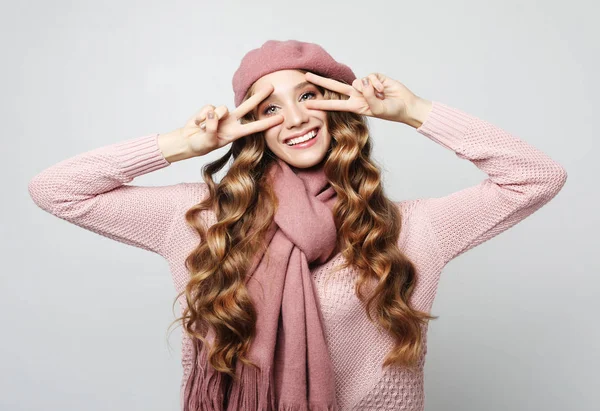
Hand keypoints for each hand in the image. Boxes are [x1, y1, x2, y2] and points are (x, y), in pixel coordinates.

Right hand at [181, 84, 283, 156]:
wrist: (188, 141)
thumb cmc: (200, 145)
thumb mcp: (208, 142)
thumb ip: (211, 129)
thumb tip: (213, 113)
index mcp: (235, 133)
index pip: (254, 127)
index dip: (267, 123)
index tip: (281, 118)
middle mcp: (231, 121)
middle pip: (247, 106)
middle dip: (259, 96)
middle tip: (271, 86)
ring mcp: (221, 114)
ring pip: (221, 108)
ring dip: (210, 119)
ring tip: (203, 129)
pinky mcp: (210, 109)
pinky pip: (207, 108)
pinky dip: (200, 117)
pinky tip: (198, 123)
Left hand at [303, 71, 427, 125]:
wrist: (405, 105)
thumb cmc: (391, 111)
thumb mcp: (377, 110)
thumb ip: (368, 97)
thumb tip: (362, 83)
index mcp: (355, 106)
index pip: (334, 104)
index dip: (321, 104)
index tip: (307, 104)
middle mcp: (357, 95)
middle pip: (335, 86)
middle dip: (320, 80)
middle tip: (306, 75)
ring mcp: (365, 86)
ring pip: (358, 81)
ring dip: (369, 89)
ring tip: (380, 96)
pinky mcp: (374, 78)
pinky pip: (371, 77)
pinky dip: (378, 84)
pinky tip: (384, 91)